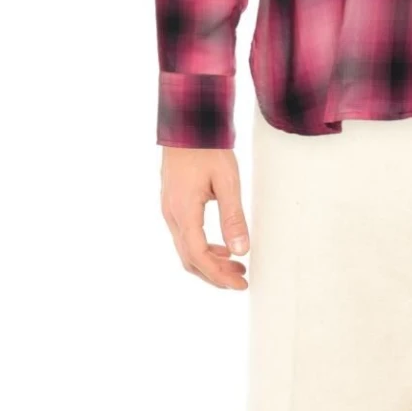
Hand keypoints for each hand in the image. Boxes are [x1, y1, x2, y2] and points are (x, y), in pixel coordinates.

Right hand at [160, 145, 249, 288]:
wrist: (188, 126)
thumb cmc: (208, 150)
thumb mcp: (228, 182)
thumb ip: (233, 218)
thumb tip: (241, 251)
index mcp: (184, 212)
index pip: (199, 256)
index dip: (219, 275)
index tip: (240, 284)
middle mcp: (172, 215)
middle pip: (190, 259)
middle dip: (215, 275)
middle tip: (241, 280)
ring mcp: (170, 211)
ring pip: (186, 250)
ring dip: (210, 263)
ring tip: (236, 267)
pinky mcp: (174, 206)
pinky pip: (186, 237)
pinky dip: (204, 249)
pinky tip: (222, 248)